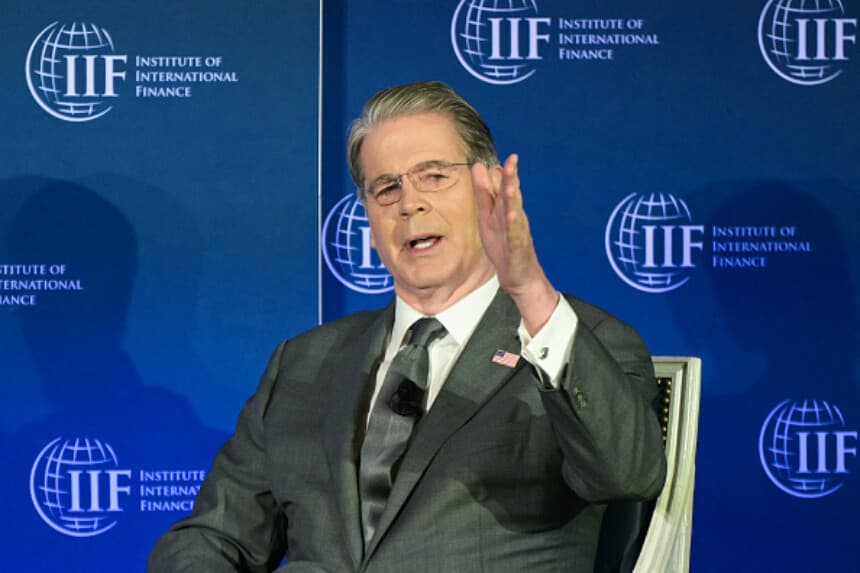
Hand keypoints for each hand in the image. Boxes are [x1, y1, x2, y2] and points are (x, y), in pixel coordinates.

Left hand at [472, 154, 558, 334]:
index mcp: (506, 209)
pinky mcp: (517, 249)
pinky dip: (514, 227)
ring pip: (515, 214)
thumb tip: (480, 166)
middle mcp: (514, 218)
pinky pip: (515, 237)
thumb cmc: (503, 244)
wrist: (517, 275)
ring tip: (510, 186)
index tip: (509, 157)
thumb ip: (485, 192)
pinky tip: (512, 217)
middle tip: (513, 161)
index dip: (507, 172)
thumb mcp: (488, 216)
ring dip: (513, 200)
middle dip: (512, 179)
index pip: (506, 187)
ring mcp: (517, 233)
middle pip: (512, 196)